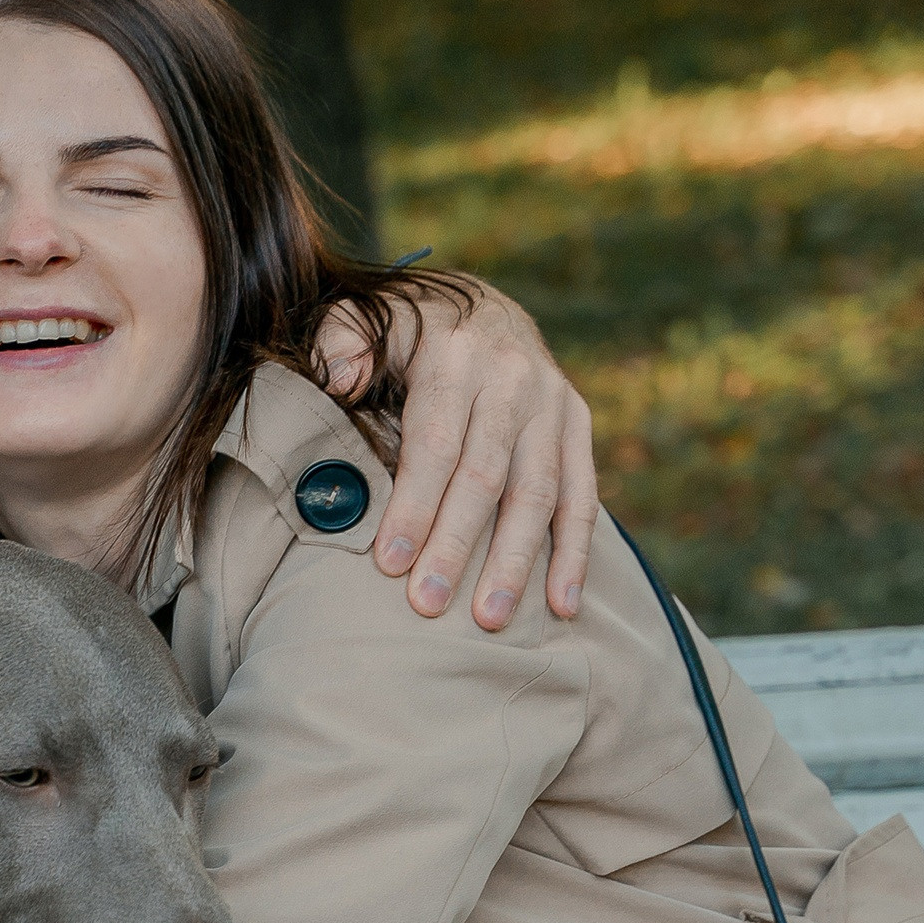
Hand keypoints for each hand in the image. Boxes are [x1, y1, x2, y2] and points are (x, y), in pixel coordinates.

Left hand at [321, 279, 599, 629]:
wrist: (481, 303)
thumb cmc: (407, 329)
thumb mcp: (366, 318)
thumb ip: (342, 341)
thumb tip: (341, 379)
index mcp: (456, 357)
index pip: (435, 442)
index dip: (415, 504)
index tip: (391, 561)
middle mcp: (513, 379)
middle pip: (486, 476)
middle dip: (456, 545)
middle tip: (428, 604)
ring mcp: (552, 404)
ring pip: (538, 493)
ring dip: (515, 560)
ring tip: (490, 619)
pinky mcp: (577, 425)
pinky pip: (582, 495)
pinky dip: (574, 552)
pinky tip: (562, 605)